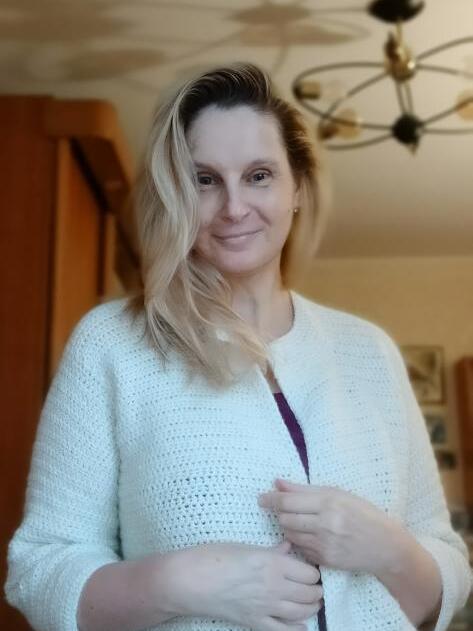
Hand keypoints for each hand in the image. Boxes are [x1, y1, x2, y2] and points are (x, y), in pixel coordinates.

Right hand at [164, 540, 323, 630]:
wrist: (191, 581)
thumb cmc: (214, 557)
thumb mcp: (245, 546)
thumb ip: (272, 550)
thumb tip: (288, 547)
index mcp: (272, 563)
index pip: (309, 572)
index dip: (313, 571)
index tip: (311, 570)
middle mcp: (273, 586)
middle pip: (310, 593)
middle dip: (316, 591)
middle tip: (314, 587)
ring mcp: (265, 607)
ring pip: (301, 613)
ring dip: (311, 608)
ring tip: (312, 603)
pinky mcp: (254, 622)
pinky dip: (296, 630)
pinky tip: (302, 626)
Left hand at [258, 479, 404, 575]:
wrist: (385, 546)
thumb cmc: (362, 513)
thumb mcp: (337, 493)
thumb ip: (305, 489)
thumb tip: (278, 482)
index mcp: (329, 502)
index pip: (288, 501)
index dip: (271, 498)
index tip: (262, 498)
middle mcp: (325, 524)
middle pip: (285, 518)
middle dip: (279, 512)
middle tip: (280, 507)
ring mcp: (325, 544)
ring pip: (290, 534)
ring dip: (287, 526)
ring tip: (296, 520)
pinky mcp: (325, 560)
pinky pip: (300, 548)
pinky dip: (299, 540)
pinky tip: (308, 535)